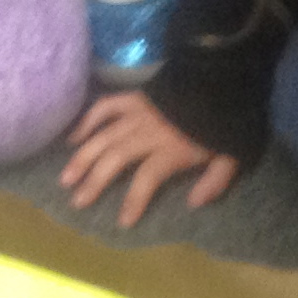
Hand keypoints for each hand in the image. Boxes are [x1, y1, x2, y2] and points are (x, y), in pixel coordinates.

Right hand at [62, 93, 238, 227]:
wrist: (222, 76)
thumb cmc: (225, 121)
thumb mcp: (232, 153)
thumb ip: (216, 180)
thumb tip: (194, 203)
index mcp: (172, 148)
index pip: (147, 178)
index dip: (134, 200)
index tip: (122, 221)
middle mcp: (148, 131)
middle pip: (116, 157)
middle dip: (95, 181)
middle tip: (78, 202)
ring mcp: (138, 112)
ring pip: (104, 135)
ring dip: (83, 157)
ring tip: (66, 179)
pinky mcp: (134, 97)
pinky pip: (105, 107)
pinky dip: (87, 121)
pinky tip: (72, 139)